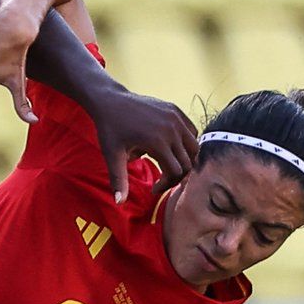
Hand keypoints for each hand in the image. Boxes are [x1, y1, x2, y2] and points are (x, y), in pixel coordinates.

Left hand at [85, 90, 199, 204]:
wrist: (111, 101)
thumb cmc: (109, 129)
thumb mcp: (112, 156)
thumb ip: (119, 180)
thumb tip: (119, 203)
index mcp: (157, 142)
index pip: (176, 172)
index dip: (166, 185)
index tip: (153, 188)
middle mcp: (171, 129)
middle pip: (188, 162)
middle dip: (176, 176)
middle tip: (161, 181)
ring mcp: (176, 117)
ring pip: (194, 147)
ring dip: (185, 160)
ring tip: (168, 166)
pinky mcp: (176, 110)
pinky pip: (191, 132)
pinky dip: (187, 144)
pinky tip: (171, 149)